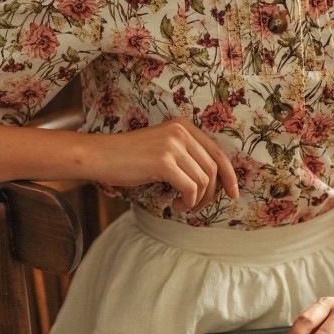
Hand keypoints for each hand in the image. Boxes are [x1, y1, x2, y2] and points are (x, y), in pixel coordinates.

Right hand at [88, 117, 238, 210]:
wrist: (100, 156)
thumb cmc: (128, 158)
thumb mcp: (161, 149)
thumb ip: (185, 156)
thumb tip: (211, 181)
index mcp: (183, 126)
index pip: (218, 152)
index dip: (230, 175)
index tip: (234, 194)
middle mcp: (181, 131)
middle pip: (213, 168)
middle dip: (212, 193)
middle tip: (199, 207)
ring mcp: (172, 145)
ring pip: (203, 181)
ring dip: (197, 200)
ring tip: (183, 205)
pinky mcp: (164, 162)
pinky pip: (190, 188)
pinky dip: (187, 202)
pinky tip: (175, 204)